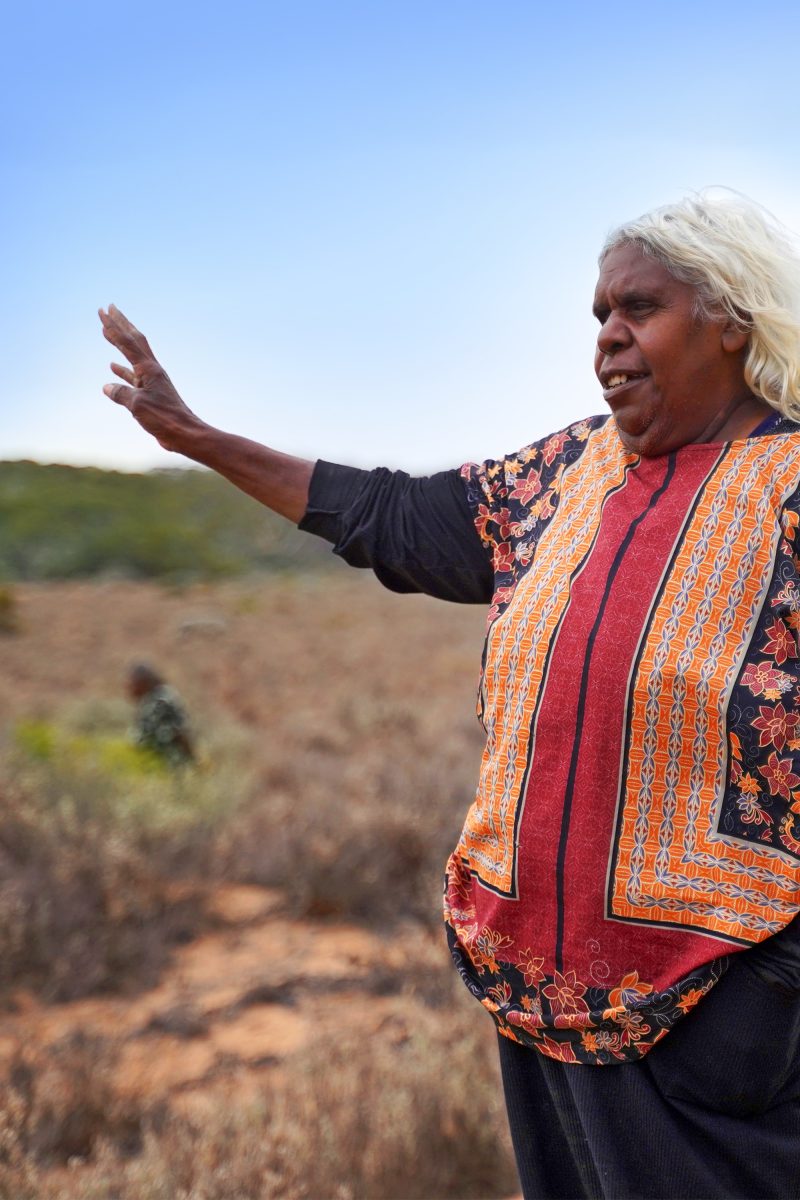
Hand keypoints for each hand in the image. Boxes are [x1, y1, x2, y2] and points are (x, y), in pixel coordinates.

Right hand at [99, 305, 203, 451]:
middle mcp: (152, 371)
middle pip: (134, 341)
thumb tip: (107, 387)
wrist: (185, 433)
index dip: (113, 327)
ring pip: (132, 356)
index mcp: (149, 369)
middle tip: (108, 308)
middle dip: (120, 324)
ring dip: (120, 343)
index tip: (102, 312)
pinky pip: (133, 376)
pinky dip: (122, 370)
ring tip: (108, 332)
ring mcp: (152, 381)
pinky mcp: (151, 393)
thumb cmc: (165, 419)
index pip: (127, 342)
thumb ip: (121, 394)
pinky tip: (112, 367)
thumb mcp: (138, 405)